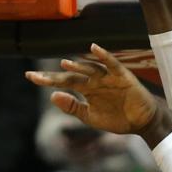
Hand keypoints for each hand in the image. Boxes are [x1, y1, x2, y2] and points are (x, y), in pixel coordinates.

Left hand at [26, 45, 171, 143]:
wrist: (141, 122)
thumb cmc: (117, 118)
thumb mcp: (90, 117)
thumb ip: (72, 107)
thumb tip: (52, 96)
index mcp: (86, 90)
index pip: (63, 83)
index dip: (47, 80)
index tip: (29, 77)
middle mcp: (94, 81)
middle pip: (71, 76)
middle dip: (54, 77)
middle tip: (35, 76)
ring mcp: (107, 77)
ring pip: (89, 69)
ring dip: (78, 66)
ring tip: (63, 65)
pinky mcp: (122, 76)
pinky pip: (111, 64)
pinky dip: (103, 56)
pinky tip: (93, 49)